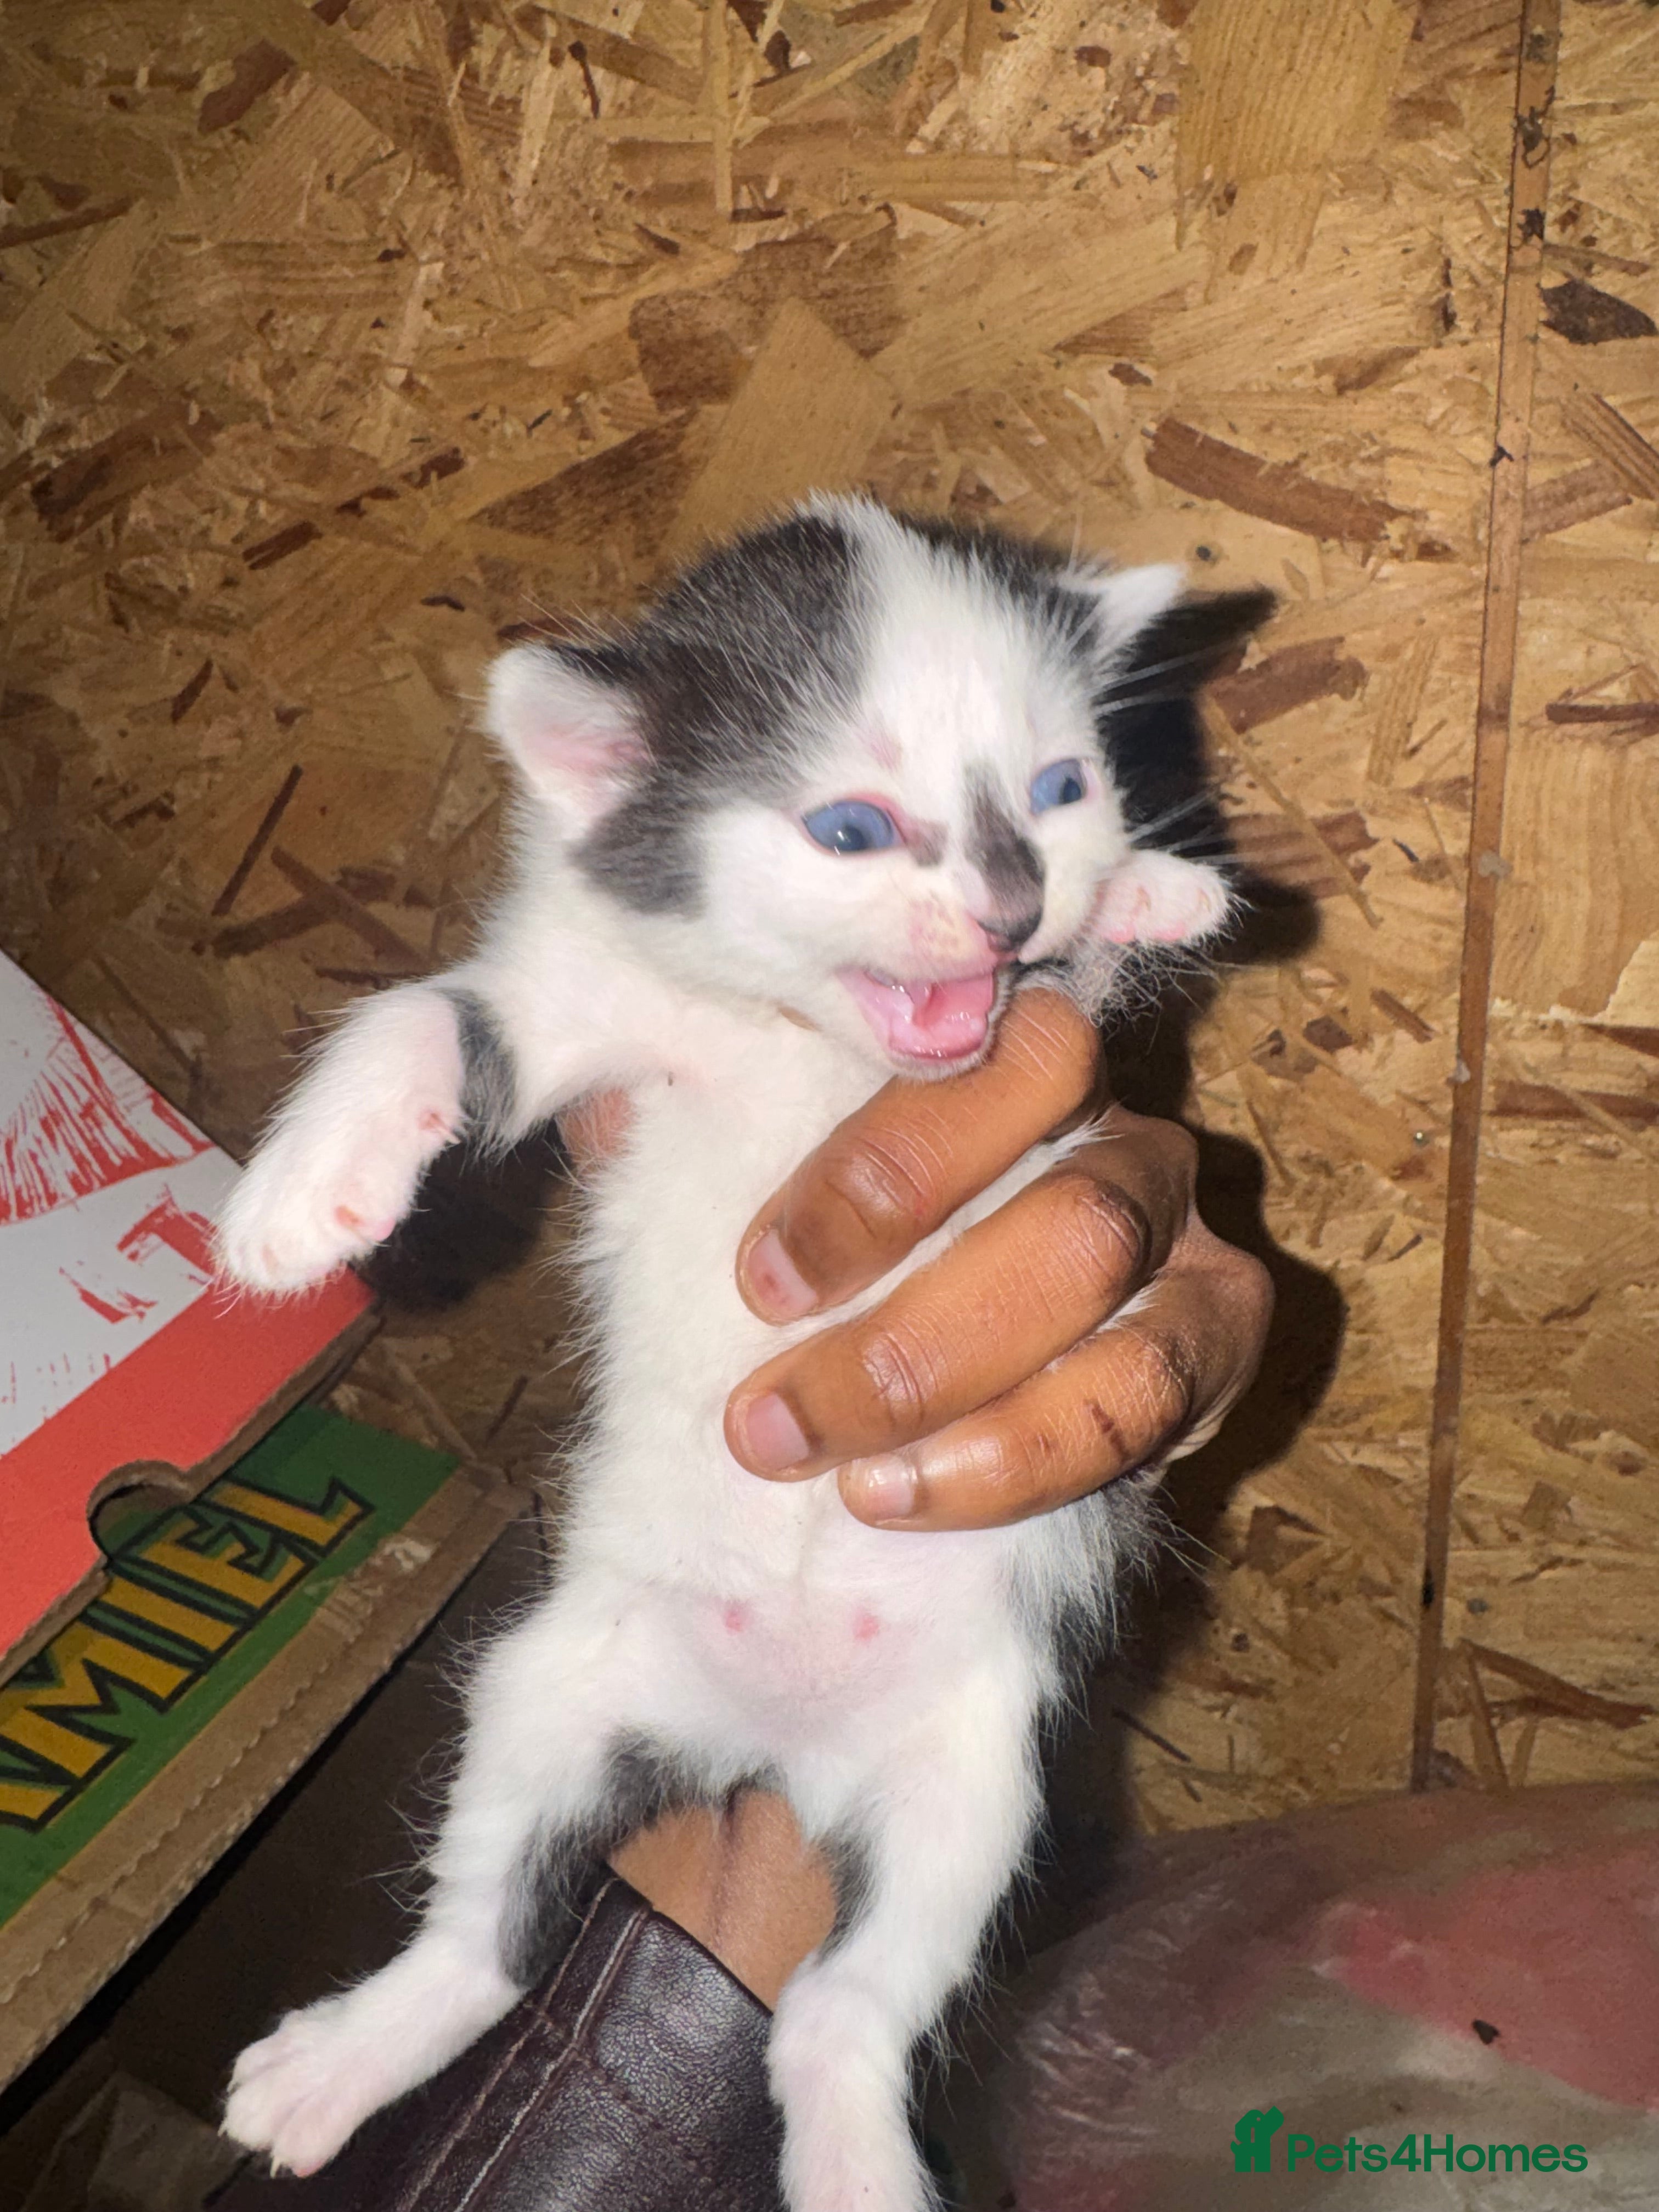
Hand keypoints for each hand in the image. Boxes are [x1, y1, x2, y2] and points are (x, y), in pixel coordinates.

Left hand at [721, 987, 1272, 1530]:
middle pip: (1069, 1202)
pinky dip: (1025, 1458)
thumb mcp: (748, 1171)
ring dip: (964, 1400)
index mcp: (1011, 1057)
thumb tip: (601, 1105)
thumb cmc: (831, 1250)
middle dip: (909, 1333)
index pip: (992, 1059)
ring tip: (842, 1480)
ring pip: (1113, 1293)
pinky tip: (911, 1496)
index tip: (760, 1280)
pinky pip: (1150, 1399)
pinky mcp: (1217, 1344)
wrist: (921, 1375)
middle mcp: (1120, 1129)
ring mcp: (1187, 1236)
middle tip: (769, 1425)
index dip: (883, 1167)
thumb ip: (692, 1123)